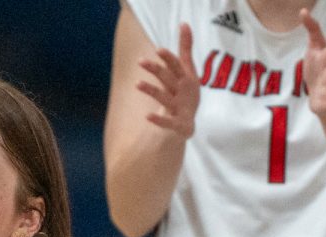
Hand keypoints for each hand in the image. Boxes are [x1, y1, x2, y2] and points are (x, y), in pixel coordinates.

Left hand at [136, 23, 199, 138]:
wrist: (189, 123)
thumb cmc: (185, 92)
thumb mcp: (187, 71)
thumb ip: (185, 49)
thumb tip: (183, 24)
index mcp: (186, 79)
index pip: (177, 66)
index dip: (169, 59)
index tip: (158, 50)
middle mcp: (184, 92)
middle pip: (169, 79)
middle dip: (157, 70)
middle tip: (140, 61)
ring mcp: (181, 108)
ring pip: (165, 98)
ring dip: (152, 91)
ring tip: (137, 84)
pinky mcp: (179, 124)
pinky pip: (168, 122)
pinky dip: (159, 119)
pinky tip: (147, 117)